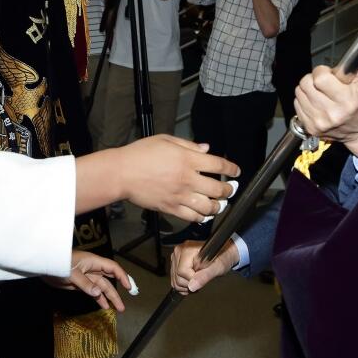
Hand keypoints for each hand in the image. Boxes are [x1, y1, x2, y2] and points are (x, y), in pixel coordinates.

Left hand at [43, 250, 130, 310]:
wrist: (44, 265)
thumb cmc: (59, 264)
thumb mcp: (72, 274)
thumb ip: (85, 284)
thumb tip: (98, 293)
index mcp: (93, 262)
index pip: (112, 268)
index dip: (122, 276)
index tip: (128, 287)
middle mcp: (93, 269)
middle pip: (109, 280)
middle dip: (118, 292)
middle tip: (123, 305)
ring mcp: (87, 277)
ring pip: (102, 288)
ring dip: (110, 298)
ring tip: (118, 309)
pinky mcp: (81, 284)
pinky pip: (93, 292)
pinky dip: (99, 298)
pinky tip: (105, 306)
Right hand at [116, 135, 237, 221]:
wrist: (121, 173)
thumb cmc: (140, 153)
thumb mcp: (165, 140)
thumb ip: (189, 145)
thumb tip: (206, 149)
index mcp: (187, 159)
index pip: (218, 165)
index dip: (232, 168)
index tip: (236, 171)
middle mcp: (187, 179)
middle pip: (218, 189)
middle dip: (229, 190)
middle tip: (230, 189)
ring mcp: (180, 196)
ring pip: (208, 207)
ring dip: (218, 206)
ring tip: (219, 204)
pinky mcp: (170, 208)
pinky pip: (192, 217)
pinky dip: (201, 217)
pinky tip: (203, 214)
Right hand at [170, 239, 237, 294]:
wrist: (223, 252)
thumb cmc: (222, 256)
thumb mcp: (218, 267)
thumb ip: (205, 276)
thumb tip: (192, 286)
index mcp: (188, 249)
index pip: (182, 272)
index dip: (192, 279)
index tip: (202, 277)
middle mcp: (180, 251)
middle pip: (177, 277)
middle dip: (190, 284)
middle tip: (201, 279)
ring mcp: (177, 257)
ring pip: (175, 280)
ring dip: (186, 285)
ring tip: (198, 279)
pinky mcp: (176, 262)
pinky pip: (175, 279)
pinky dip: (183, 284)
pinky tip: (193, 280)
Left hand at [293, 62, 357, 162]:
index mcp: (346, 101)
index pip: (320, 78)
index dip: (321, 71)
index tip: (327, 73)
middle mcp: (331, 113)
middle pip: (306, 84)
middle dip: (313, 79)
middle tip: (322, 83)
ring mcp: (319, 122)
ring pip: (299, 93)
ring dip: (307, 90)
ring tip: (319, 93)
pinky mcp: (310, 127)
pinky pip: (297, 105)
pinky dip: (304, 101)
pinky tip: (315, 102)